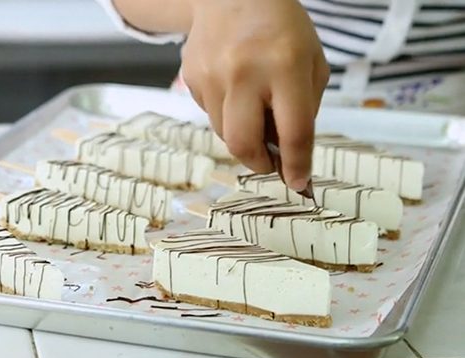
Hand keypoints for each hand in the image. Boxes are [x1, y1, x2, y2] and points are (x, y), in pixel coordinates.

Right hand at [182, 0, 328, 190]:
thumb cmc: (281, 29)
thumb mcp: (311, 63)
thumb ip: (304, 109)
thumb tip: (287, 154)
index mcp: (285, 66)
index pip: (293, 132)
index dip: (297, 165)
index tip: (298, 183)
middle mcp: (243, 73)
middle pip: (244, 144)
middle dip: (259, 163)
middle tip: (270, 161)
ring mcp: (211, 76)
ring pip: (224, 133)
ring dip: (243, 134)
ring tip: (254, 109)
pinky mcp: (191, 78)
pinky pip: (210, 114)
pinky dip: (226, 113)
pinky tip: (234, 88)